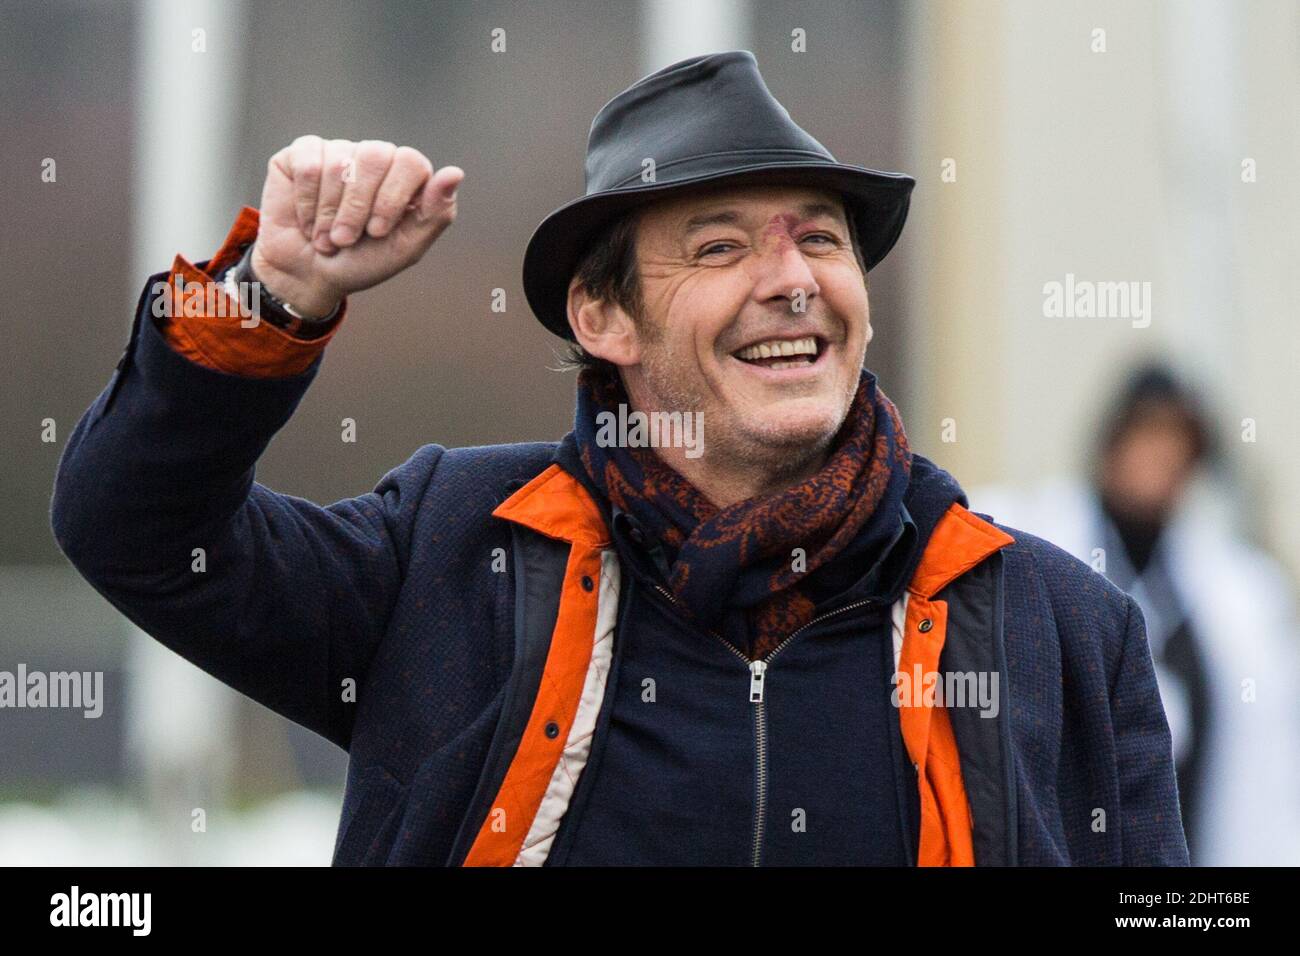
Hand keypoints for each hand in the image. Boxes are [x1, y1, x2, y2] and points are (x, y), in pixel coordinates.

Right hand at [250, 136, 462, 316]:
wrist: (309, 276)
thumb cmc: (362, 263)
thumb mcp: (405, 248)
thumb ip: (435, 214)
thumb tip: (456, 173)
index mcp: (405, 178)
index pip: (410, 162)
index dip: (392, 197)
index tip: (377, 231)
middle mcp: (374, 159)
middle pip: (375, 156)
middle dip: (357, 207)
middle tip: (346, 240)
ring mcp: (338, 152)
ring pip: (338, 164)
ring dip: (329, 213)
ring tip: (326, 238)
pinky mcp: (302, 154)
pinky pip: (307, 164)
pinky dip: (306, 202)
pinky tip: (307, 221)